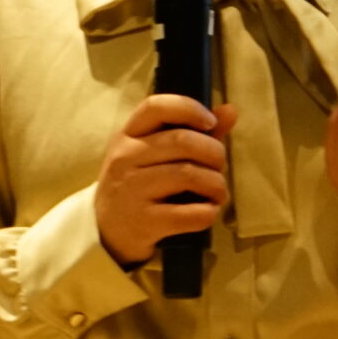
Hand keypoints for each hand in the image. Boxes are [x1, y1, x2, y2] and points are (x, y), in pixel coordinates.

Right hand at [95, 95, 238, 267]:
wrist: (106, 231)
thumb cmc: (138, 184)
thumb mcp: (153, 154)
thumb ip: (193, 131)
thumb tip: (231, 111)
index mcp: (128, 135)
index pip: (156, 107)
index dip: (189, 108)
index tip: (210, 123)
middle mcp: (125, 158)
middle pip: (182, 141)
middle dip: (214, 153)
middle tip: (219, 167)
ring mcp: (132, 190)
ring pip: (189, 175)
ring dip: (217, 184)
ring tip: (219, 192)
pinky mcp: (144, 222)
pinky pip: (190, 214)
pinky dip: (209, 212)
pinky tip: (209, 211)